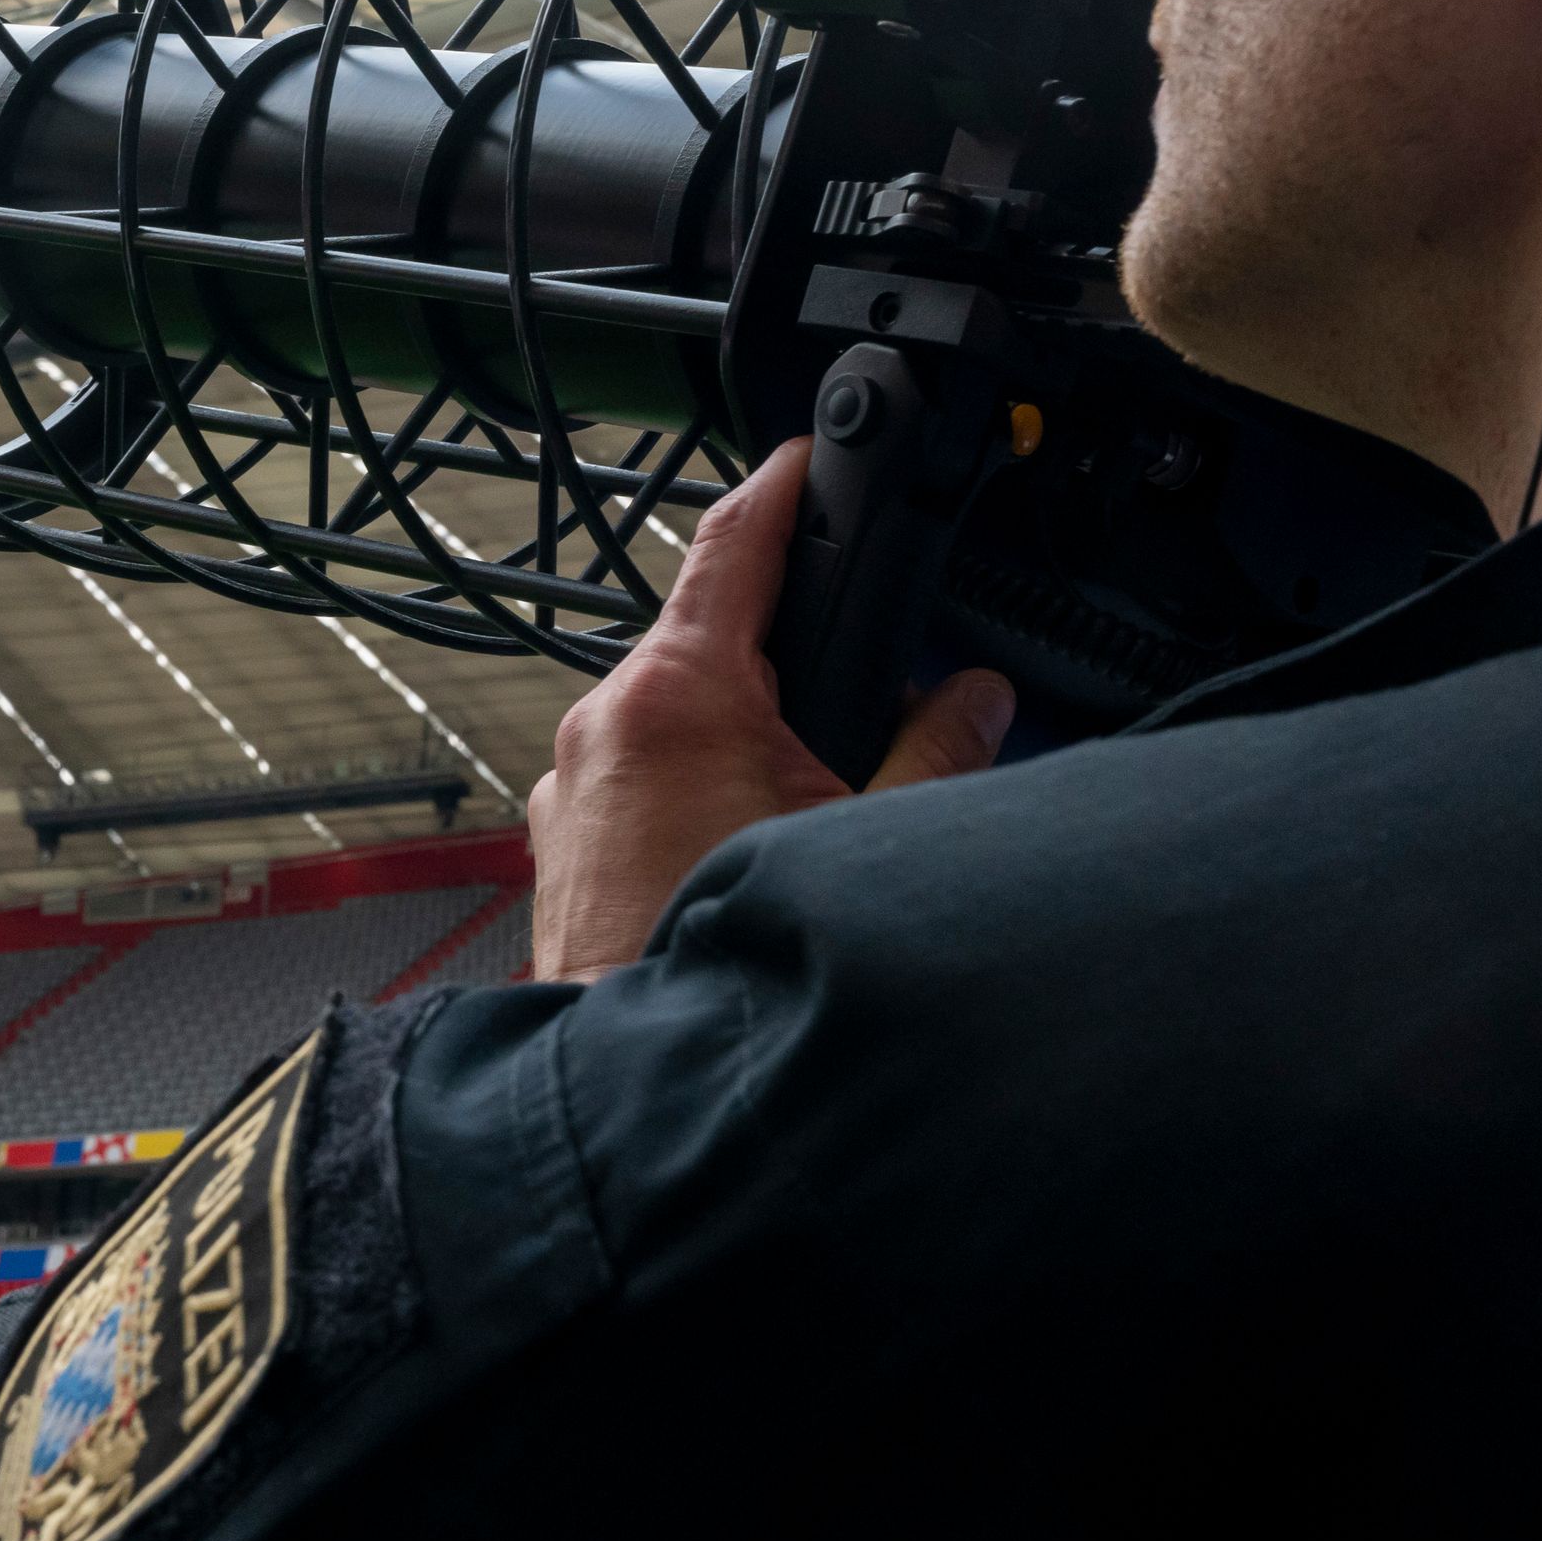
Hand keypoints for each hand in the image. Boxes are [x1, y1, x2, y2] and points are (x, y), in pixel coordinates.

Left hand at [525, 439, 1015, 983]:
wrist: (646, 1088)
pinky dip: (691, 792)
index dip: (784, 485)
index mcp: (678, 694)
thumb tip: (981, 700)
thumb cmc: (729, 964)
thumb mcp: (868, 839)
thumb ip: (936, 752)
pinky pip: (635, 781)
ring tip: (801, 801)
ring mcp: (570, 783)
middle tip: (855, 693)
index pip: (734, 541)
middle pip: (708, 641)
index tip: (812, 453)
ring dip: (738, 739)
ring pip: (670, 720)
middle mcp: (605, 722)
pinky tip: (740, 848)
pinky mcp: (560, 840)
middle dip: (784, 661)